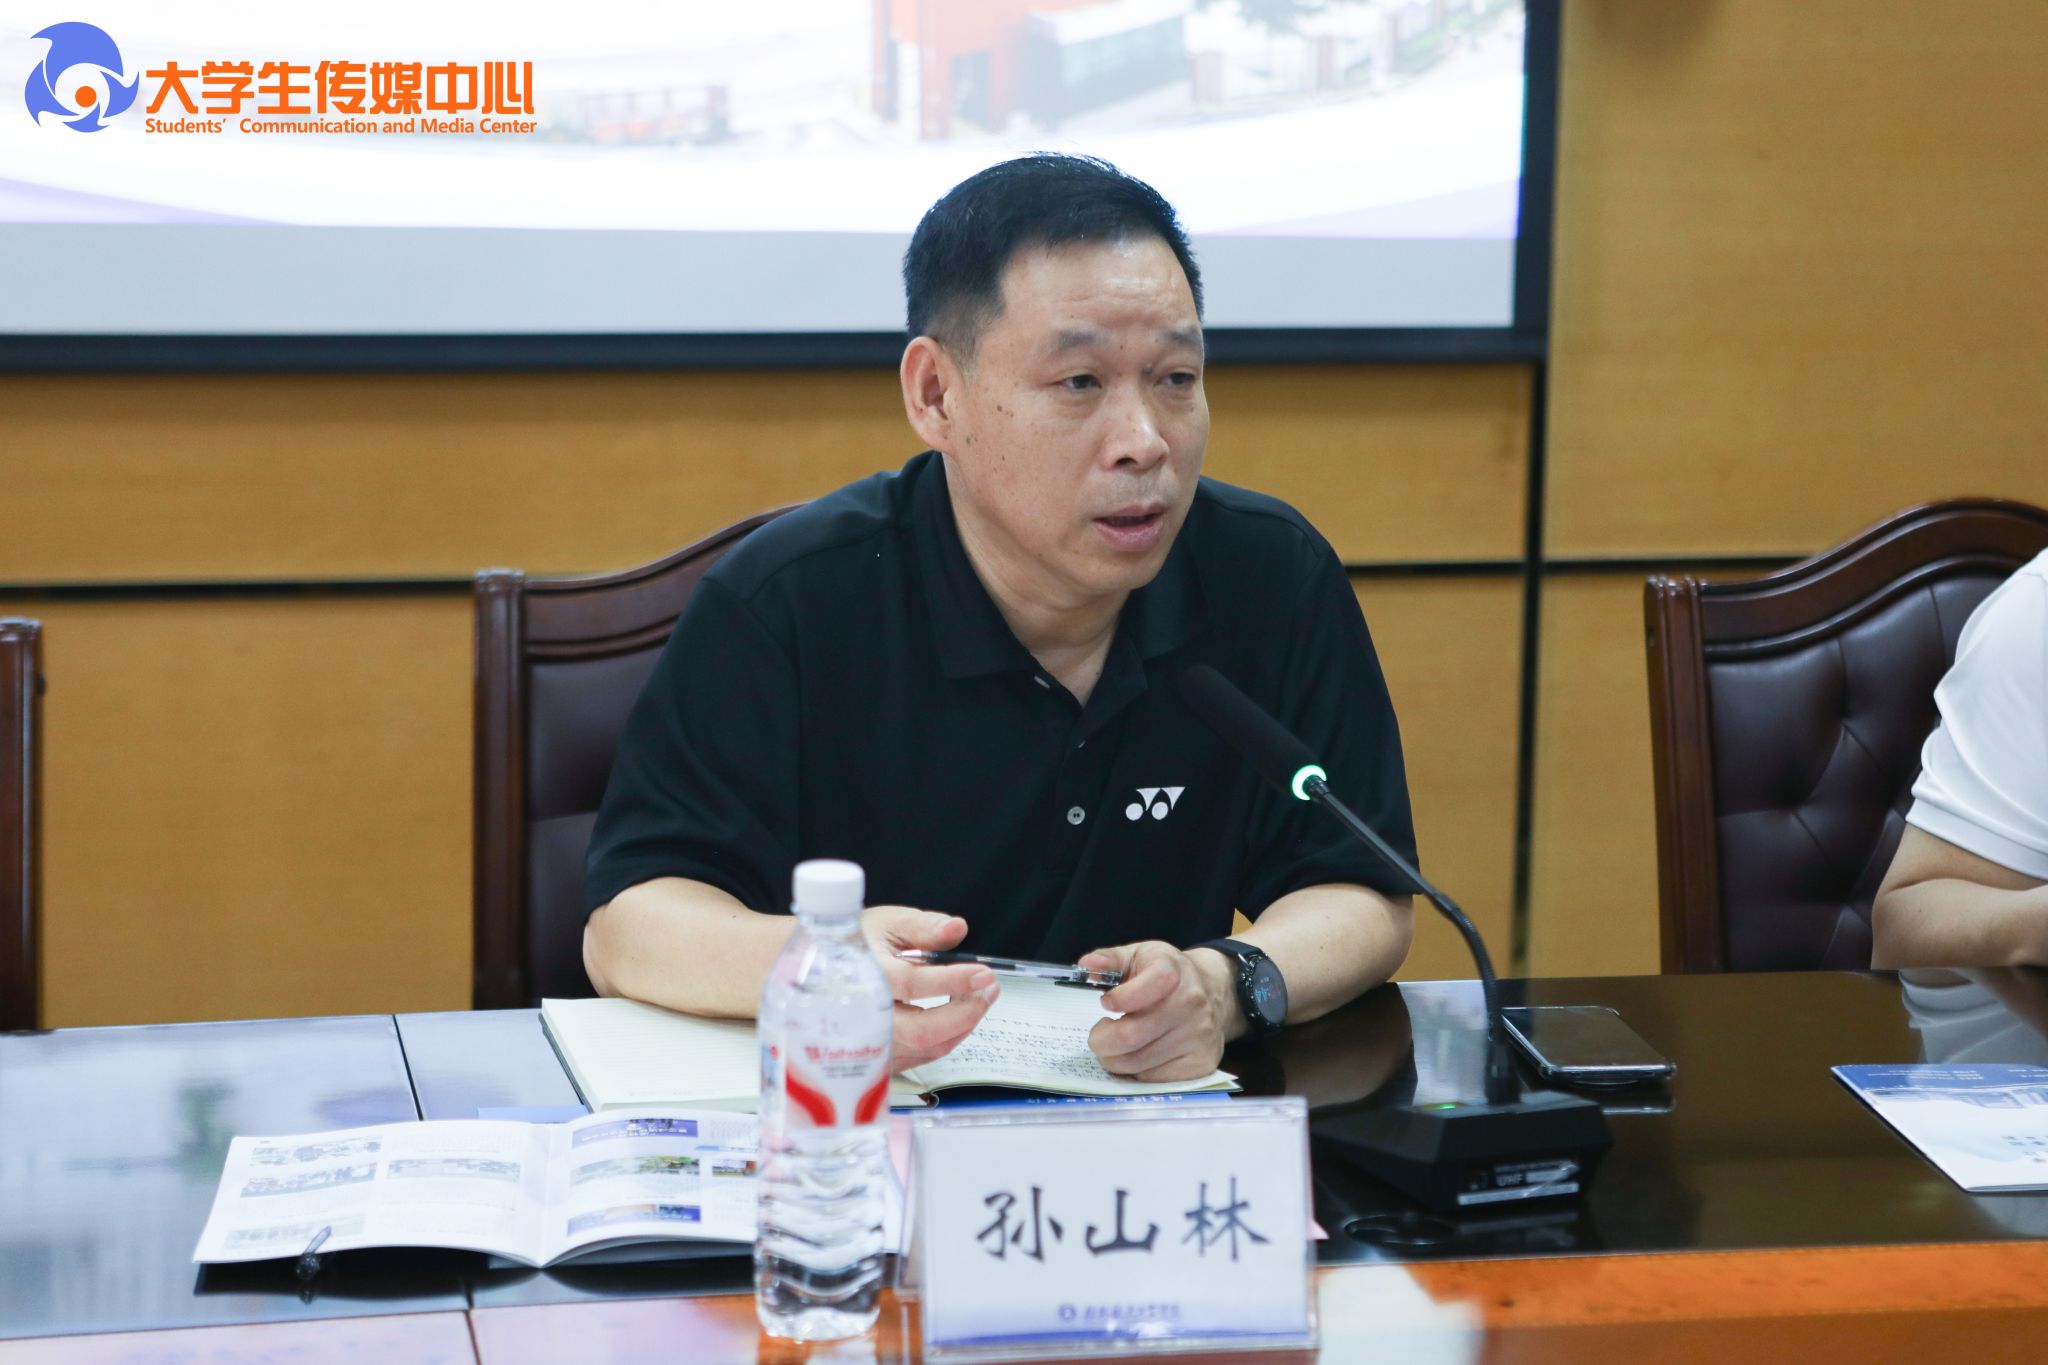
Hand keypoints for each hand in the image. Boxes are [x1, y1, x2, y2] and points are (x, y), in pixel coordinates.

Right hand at [862, 905, 997, 1071]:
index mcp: (864, 977)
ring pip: (926, 1048)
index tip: (984, 973)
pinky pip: (921, 1057)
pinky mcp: (877, 1058)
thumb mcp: (884, 923)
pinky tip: (959, 1015)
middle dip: (966, 1013)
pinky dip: (947, 1037)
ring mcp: (868, 1044)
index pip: (914, 984)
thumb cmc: (853, 944)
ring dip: (963, 1025)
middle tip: (989, 989)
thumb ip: (921, 927)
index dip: (954, 981)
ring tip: (980, 997)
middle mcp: (863, 1017)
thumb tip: (956, 928)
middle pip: (923, 1031)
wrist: (817, 972)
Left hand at [1078, 941, 1234, 1081]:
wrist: (1215, 992)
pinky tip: (1139, 1055)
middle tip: (1098, 1036)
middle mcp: (1190, 1004)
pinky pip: (1154, 1079)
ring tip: (1116, 1045)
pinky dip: (1137, 1071)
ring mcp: (1199, 1037)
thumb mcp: (1140, 955)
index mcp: (1172, 972)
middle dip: (1102, 1040)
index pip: (1137, 994)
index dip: (1115, 1002)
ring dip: (1116, 1058)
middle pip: (1131, 1036)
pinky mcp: (1202, 1063)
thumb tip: (1087, 964)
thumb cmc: (1168, 974)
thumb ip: (1110, 959)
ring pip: (1138, 1063)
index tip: (1107, 1002)